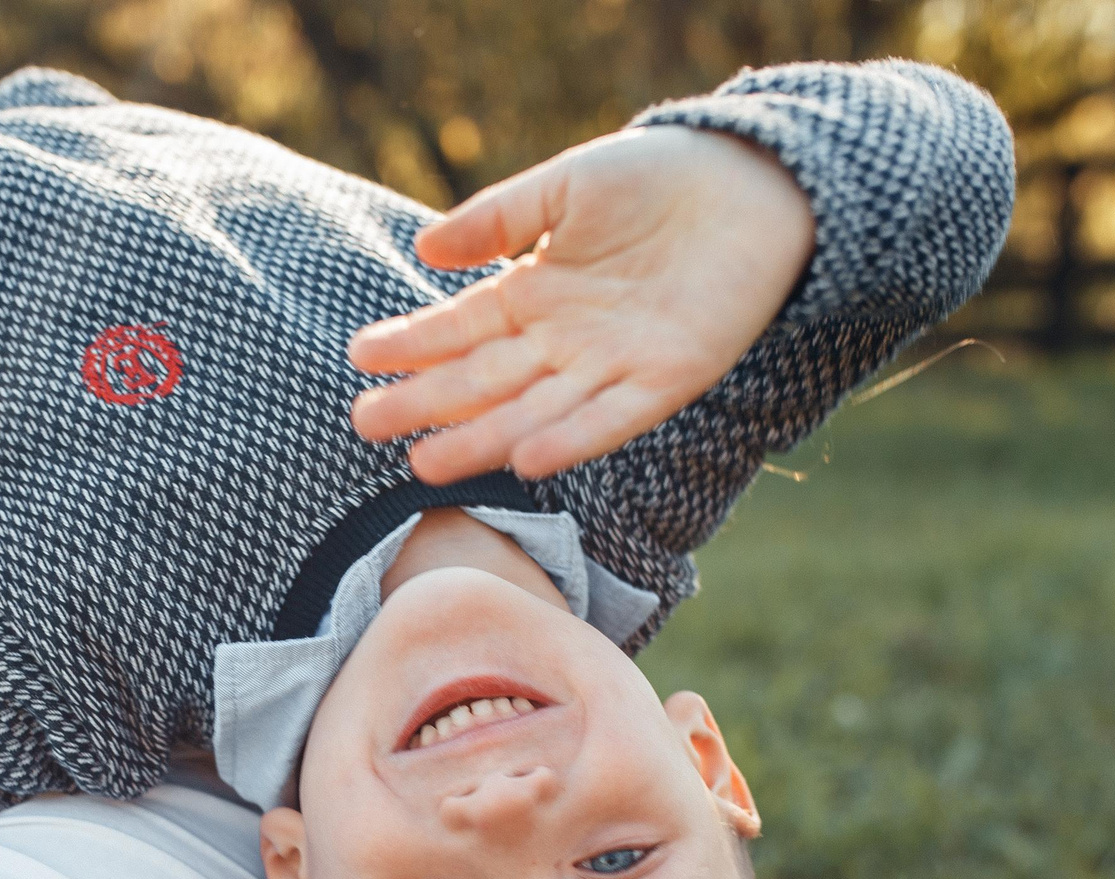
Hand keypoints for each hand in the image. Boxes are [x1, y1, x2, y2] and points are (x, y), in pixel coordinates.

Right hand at [348, 127, 815, 483]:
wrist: (753, 185)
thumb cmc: (658, 177)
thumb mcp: (566, 186)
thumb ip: (499, 218)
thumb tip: (426, 250)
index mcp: (537, 292)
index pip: (462, 327)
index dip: (412, 343)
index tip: (361, 359)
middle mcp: (565, 339)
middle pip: (485, 379)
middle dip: (425, 403)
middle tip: (366, 425)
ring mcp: (612, 365)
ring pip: (534, 411)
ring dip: (481, 439)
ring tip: (424, 463)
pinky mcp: (666, 380)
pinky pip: (611, 419)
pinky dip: (570, 439)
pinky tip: (526, 458)